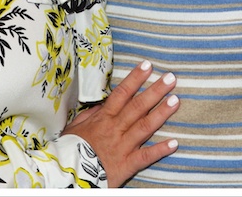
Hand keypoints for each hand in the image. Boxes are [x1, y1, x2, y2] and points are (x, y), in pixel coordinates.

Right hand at [62, 60, 179, 187]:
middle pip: (138, 106)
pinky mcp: (126, 164)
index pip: (122, 94)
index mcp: (103, 118)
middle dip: (155, 91)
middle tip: (171, 78)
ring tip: (176, 100)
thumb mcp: (75, 127)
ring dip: (161, 113)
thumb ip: (90, 114)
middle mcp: (115, 129)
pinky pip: (145, 157)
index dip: (135, 79)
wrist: (66, 175)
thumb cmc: (70, 150)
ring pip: (145, 126)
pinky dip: (160, 150)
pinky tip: (174, 143)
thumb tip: (103, 103)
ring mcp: (122, 146)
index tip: (148, 65)